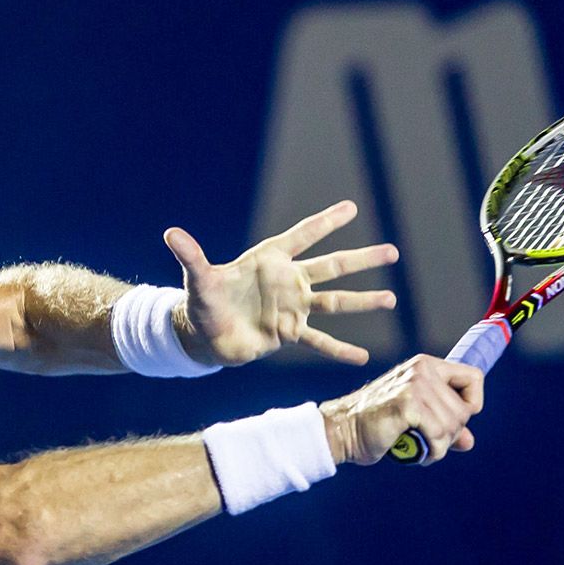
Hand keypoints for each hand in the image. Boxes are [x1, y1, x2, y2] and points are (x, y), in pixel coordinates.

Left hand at [165, 200, 397, 366]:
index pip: (302, 236)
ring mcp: (293, 307)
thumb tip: (170, 233)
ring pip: (335, 301)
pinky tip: (362, 357)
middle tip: (392, 251)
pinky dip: (339, 349)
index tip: (352, 208)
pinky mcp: (290, 333)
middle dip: (361, 259)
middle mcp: (288, 281)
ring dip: (362, 301)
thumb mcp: (199, 279)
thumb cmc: (203, 302)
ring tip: (391, 299)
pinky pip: (320, 341)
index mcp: (269, 260)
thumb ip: (191, 256)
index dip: (325, 222)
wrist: (205, 336)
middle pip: (331, 266)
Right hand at [319, 355, 483, 465]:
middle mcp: (422, 370)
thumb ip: (444, 426)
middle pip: (465, 410)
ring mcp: (415, 385)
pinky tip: (417, 454)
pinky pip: (439, 436)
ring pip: (454, 425)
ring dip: (440, 446)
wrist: (341, 432)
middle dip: (451, 434)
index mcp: (425, 365)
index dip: (471, 403)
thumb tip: (469, 442)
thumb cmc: (376, 426)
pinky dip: (433, 452)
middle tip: (429, 441)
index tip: (454, 421)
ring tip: (420, 447)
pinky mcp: (407, 404)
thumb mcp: (415, 420)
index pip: (473, 377)